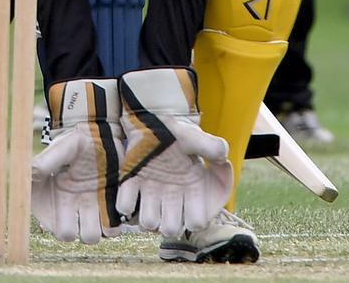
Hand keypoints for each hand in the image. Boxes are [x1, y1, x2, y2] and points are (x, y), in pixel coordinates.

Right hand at [31, 78, 123, 243]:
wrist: (101, 133)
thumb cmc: (77, 140)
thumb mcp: (63, 148)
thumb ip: (47, 162)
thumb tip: (29, 172)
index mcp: (58, 201)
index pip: (61, 231)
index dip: (66, 225)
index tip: (71, 205)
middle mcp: (75, 209)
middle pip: (83, 238)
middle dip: (89, 229)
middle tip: (92, 208)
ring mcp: (94, 208)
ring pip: (100, 235)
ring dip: (105, 225)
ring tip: (107, 206)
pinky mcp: (112, 204)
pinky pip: (116, 224)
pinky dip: (119, 218)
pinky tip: (119, 202)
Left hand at [117, 68, 232, 237]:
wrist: (152, 118)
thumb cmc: (176, 130)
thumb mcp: (195, 137)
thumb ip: (212, 146)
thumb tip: (223, 156)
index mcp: (191, 189)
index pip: (196, 222)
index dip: (195, 217)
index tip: (192, 199)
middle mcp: (171, 196)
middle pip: (170, 230)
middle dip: (168, 223)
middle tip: (166, 205)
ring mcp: (150, 192)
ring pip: (148, 223)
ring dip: (147, 215)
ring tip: (148, 197)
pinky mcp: (131, 183)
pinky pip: (125, 205)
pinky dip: (126, 202)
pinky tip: (133, 186)